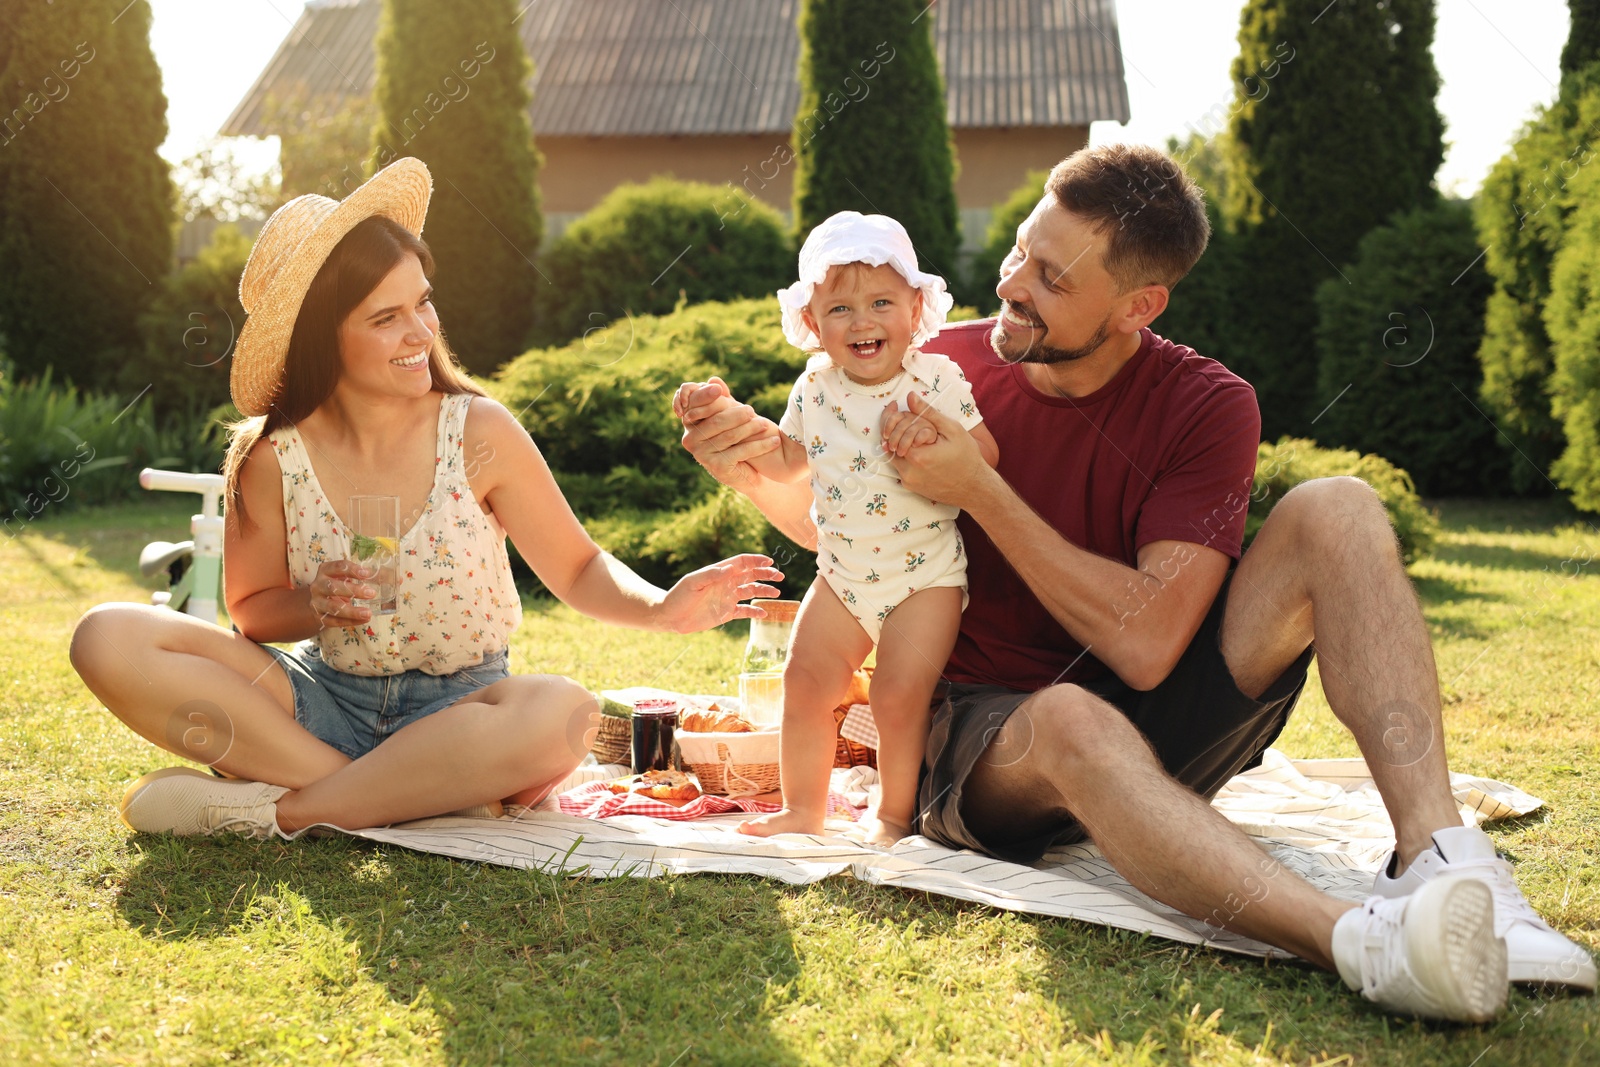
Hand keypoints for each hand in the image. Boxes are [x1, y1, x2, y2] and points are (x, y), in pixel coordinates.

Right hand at [310, 559, 379, 628]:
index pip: (337, 567)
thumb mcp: (345, 577)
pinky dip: (350, 621)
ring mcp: (316, 602)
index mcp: (325, 571)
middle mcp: (318, 585)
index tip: (367, 573)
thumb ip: (361, 576)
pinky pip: (334, 621)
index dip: (351, 570)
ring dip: (352, 611)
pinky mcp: (318, 617)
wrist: (319, 601)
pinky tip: (364, 620)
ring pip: (333, 607)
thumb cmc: (338, 585)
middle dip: (353, 590)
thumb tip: (389, 577)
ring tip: (368, 613)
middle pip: (333, 587)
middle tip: (372, 593)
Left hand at [659, 553, 783, 633]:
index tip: (769, 561)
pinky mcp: (726, 613)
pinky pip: (744, 612)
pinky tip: (764, 613)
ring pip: (751, 592)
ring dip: (764, 591)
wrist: (670, 616)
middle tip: (780, 576)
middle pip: (751, 575)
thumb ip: (711, 574)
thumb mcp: (693, 582)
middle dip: (766, 574)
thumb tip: (730, 568)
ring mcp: (727, 598)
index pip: (742, 563)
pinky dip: (755, 612)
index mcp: (720, 573)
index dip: (756, 561)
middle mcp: (726, 583)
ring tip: (776, 593)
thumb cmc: (679, 595)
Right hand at [677, 377, 781, 491]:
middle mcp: (690, 439)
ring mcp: (702, 454)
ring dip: (751, 429)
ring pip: (730, 436)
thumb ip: (721, 399)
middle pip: (716, 421)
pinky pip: (741, 452)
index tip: (720, 392)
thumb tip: (714, 380)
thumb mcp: (729, 415)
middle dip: (736, 415)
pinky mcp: (717, 467)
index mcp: (690, 422)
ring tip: (766, 424)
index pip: (694, 405)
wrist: (748, 469)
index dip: (705, 396)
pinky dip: (760, 446)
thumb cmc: (737, 437)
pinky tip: (774, 441)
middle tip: (751, 410)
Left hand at [883, 393, 992, 508]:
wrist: (974, 487)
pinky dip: (906, 457)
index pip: (892, 431)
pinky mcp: (912, 488)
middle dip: (894, 429)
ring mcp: (909, 482)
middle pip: (889, 444)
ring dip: (899, 443)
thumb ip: (928, 413)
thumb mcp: (952, 430)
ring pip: (894, 456)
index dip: (891, 416)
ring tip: (914, 435)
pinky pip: (901, 468)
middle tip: (903, 419)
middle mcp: (908, 471)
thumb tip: (910, 397)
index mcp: (917, 455)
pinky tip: (920, 450)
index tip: (893, 406)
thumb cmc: (967, 457)